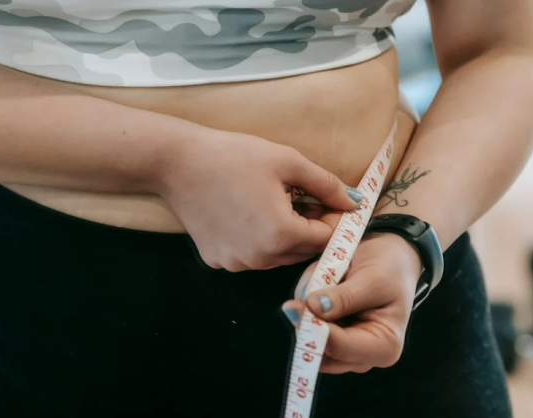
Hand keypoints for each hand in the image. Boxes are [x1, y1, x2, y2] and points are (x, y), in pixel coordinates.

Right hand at [158, 130, 361, 271]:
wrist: (178, 163)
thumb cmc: (233, 156)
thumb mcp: (288, 162)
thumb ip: (326, 185)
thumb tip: (354, 202)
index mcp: (281, 235)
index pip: (326, 239)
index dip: (334, 220)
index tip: (331, 200)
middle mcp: (259, 258)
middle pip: (302, 251)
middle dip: (310, 228)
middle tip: (301, 198)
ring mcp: (235, 263)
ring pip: (277, 256)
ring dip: (284, 236)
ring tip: (273, 203)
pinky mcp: (217, 260)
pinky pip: (250, 255)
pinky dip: (256, 240)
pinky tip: (245, 213)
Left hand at [282, 233, 421, 372]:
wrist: (390, 258)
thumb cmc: (390, 269)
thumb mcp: (372, 279)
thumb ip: (344, 297)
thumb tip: (312, 307)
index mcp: (385, 347)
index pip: (341, 348)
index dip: (314, 329)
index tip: (292, 307)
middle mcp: (365, 356)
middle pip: (322, 354)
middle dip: (308, 323)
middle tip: (300, 297)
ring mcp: (346, 350)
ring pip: (309, 342)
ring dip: (306, 314)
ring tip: (321, 284)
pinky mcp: (332, 339)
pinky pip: (307, 330)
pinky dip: (306, 310)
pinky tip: (320, 288)